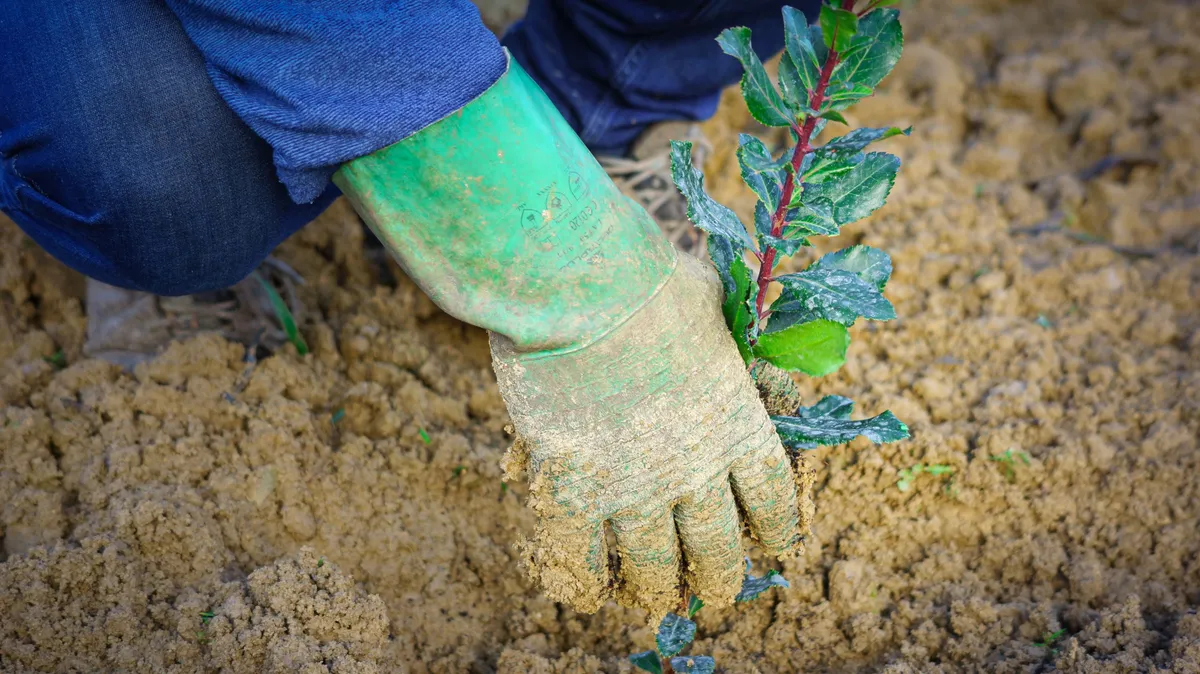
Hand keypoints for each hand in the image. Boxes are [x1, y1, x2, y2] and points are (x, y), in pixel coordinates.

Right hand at [494, 251, 811, 618]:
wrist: (581, 287)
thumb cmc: (647, 279)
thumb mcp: (711, 296)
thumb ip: (732, 324)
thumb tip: (751, 323)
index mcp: (739, 426)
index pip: (772, 500)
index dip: (774, 529)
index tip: (771, 543)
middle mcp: (697, 471)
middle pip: (719, 550)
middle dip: (719, 576)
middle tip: (712, 587)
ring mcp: (635, 489)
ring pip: (654, 567)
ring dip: (657, 588)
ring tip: (653, 596)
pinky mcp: (574, 492)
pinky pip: (580, 559)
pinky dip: (584, 579)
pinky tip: (586, 586)